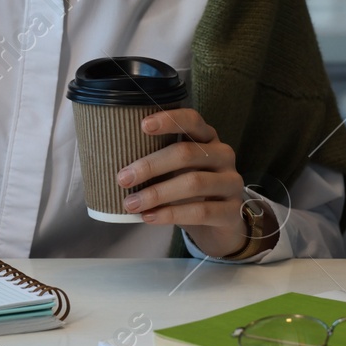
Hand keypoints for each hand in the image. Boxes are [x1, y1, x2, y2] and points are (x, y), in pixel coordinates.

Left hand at [115, 108, 276, 258]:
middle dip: (151, 165)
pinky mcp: (232, 211)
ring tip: (130, 203)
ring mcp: (231, 182)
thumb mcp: (176, 170)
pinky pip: (201, 211)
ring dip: (157, 193)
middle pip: (187, 153)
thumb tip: (113, 162)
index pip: (192, 120)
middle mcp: (223, 155)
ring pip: (193, 182)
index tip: (143, 125)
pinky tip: (150, 217)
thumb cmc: (190, 191)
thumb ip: (156, 161)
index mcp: (207, 138)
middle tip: (122, 178)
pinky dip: (171, 215)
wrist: (221, 225)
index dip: (169, 120)